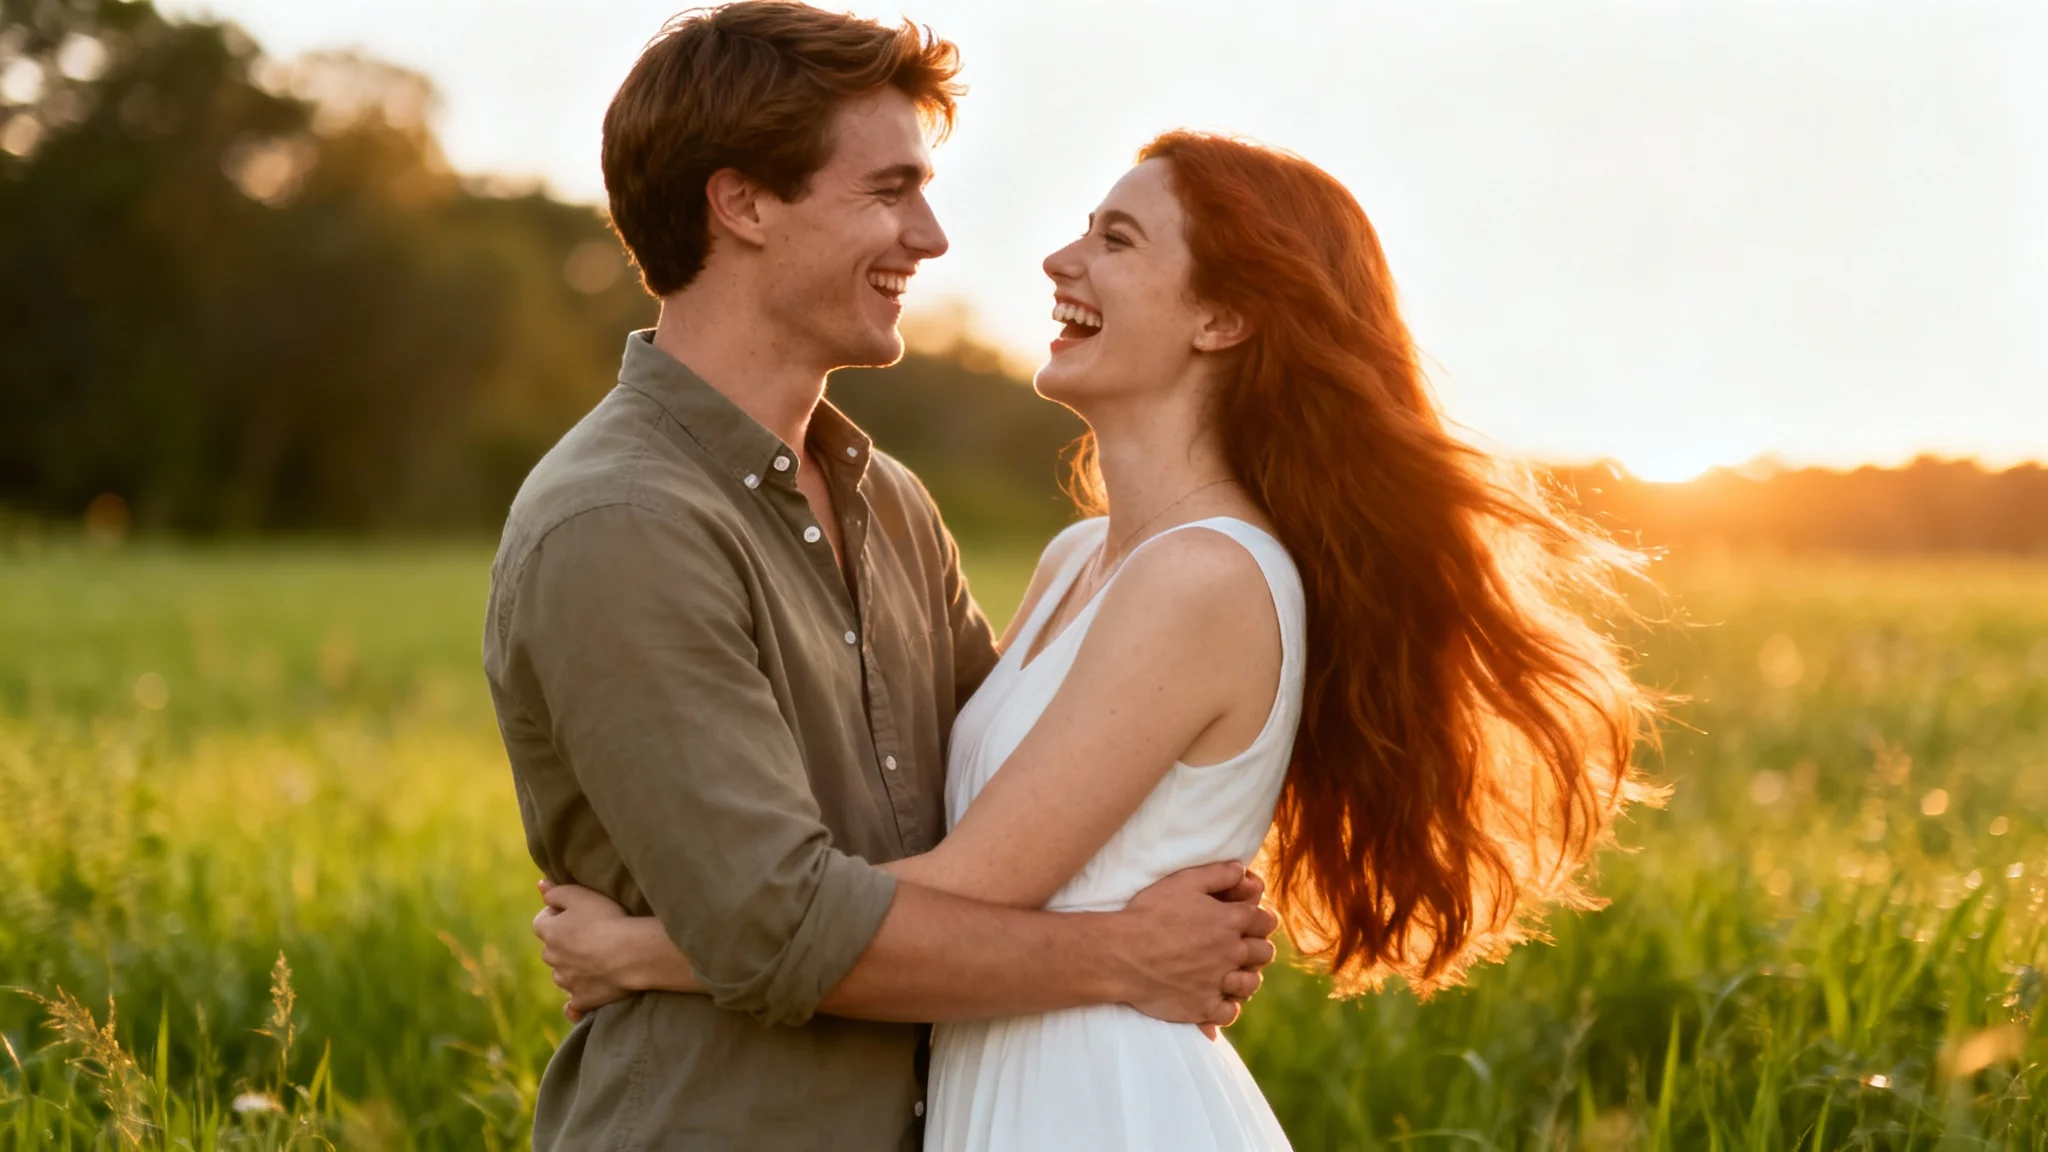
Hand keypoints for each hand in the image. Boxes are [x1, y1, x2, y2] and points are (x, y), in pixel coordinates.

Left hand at [532, 879, 632, 1021]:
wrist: (630, 953)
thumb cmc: (607, 918)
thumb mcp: (580, 894)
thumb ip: (556, 891)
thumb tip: (540, 886)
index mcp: (549, 932)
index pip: (542, 921)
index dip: (557, 915)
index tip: (577, 912)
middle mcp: (552, 959)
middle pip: (551, 949)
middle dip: (564, 943)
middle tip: (591, 934)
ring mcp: (567, 982)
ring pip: (562, 974)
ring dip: (571, 968)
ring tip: (597, 960)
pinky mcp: (582, 1000)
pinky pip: (573, 1005)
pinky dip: (575, 1002)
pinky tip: (583, 997)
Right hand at [1113, 861, 1278, 1037]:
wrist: (1122, 954)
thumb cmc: (1150, 913)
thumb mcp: (1184, 881)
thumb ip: (1218, 873)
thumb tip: (1242, 869)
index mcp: (1231, 921)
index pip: (1266, 921)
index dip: (1260, 919)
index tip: (1250, 921)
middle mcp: (1231, 953)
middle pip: (1264, 952)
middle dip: (1256, 947)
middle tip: (1239, 946)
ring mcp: (1219, 983)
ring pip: (1251, 984)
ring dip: (1244, 977)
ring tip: (1230, 973)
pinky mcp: (1203, 1007)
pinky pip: (1229, 1012)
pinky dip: (1226, 1006)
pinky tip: (1215, 998)